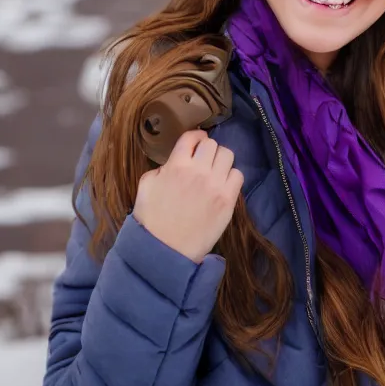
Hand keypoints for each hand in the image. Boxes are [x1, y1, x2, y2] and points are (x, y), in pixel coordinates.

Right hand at [133, 130, 243, 262]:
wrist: (165, 249)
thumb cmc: (151, 219)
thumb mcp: (146, 186)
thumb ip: (161, 168)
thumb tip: (174, 163)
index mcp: (176, 165)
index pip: (191, 137)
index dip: (195, 136)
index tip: (197, 141)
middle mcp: (199, 171)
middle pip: (212, 144)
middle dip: (206, 149)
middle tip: (203, 159)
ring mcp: (216, 185)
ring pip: (228, 155)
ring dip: (220, 160)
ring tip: (215, 170)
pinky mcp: (228, 200)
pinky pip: (238, 175)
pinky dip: (231, 176)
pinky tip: (222, 185)